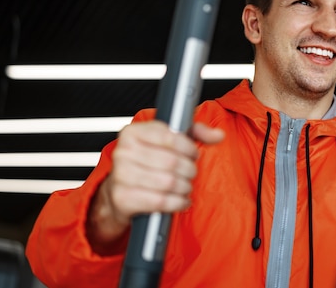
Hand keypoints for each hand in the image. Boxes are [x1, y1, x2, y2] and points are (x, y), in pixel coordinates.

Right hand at [86, 121, 223, 253]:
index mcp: (133, 132)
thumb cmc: (145, 163)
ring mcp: (121, 175)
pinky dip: (177, 203)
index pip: (171, 137)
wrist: (117, 191)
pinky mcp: (123, 198)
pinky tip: (180, 200)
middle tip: (190, 173)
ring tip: (185, 186)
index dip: (189, 148)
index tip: (193, 154)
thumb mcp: (168, 141)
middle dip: (189, 170)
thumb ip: (195, 132)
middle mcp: (123, 152)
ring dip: (184, 187)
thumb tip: (218, 134)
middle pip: (172, 162)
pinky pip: (160, 201)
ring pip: (168, 182)